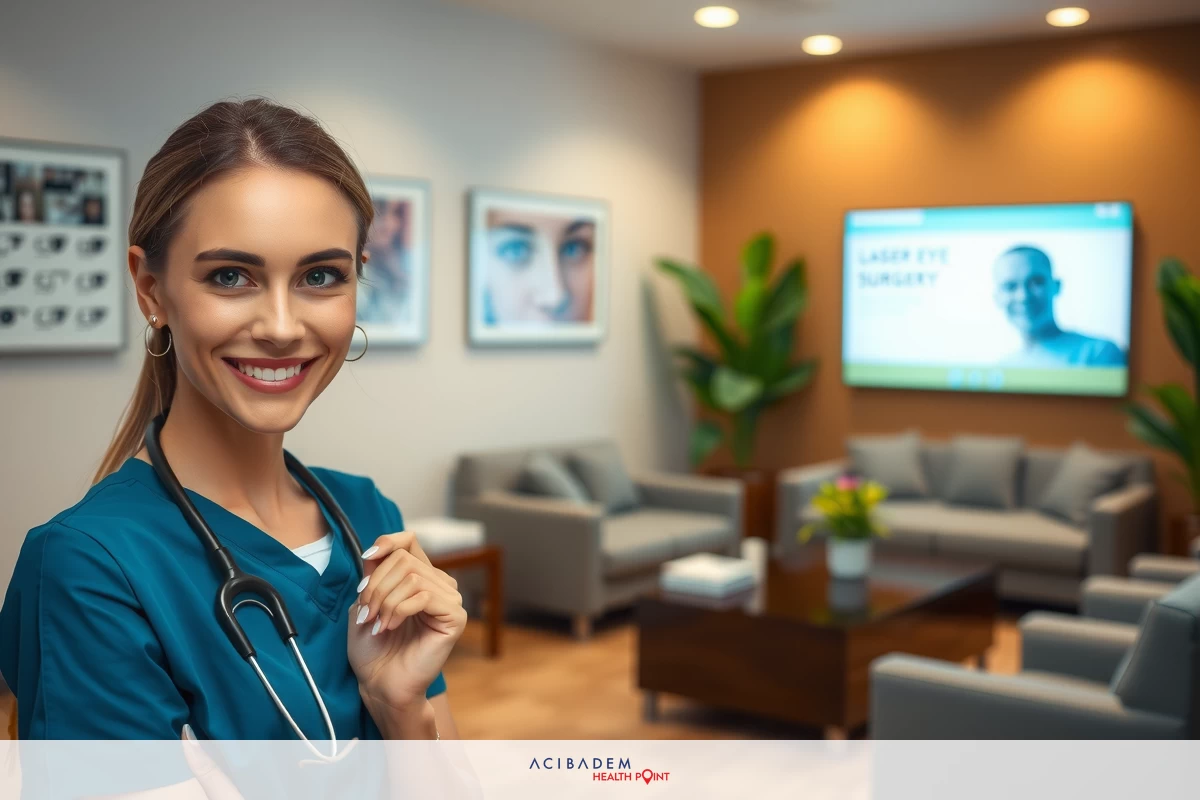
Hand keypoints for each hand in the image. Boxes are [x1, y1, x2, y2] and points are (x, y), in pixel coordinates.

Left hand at [348, 532, 465, 716]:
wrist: (380, 684)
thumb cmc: (372, 648)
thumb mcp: (364, 601)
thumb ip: (373, 573)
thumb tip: (378, 550)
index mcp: (419, 576)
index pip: (409, 540)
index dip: (388, 542)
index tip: (366, 558)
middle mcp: (439, 583)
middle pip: (403, 560)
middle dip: (376, 585)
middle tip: (365, 612)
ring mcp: (450, 599)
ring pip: (412, 577)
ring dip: (385, 601)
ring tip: (375, 623)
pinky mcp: (455, 617)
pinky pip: (424, 596)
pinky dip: (399, 610)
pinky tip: (389, 627)